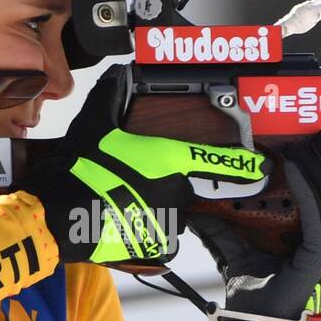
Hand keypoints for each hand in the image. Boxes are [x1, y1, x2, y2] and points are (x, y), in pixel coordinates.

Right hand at [19, 64, 268, 264]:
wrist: (61, 216)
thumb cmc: (80, 169)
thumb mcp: (94, 125)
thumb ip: (112, 98)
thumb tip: (120, 75)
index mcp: (169, 160)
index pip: (216, 160)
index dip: (242, 163)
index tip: (260, 166)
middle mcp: (176, 192)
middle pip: (185, 188)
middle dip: (165, 186)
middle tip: (132, 183)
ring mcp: (168, 221)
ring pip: (173, 215)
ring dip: (155, 210)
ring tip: (124, 204)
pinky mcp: (156, 246)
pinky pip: (162, 239)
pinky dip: (148, 233)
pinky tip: (125, 223)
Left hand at [188, 131, 320, 320]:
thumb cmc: (255, 303)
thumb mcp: (238, 257)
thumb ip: (224, 232)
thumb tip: (197, 209)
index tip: (314, 145)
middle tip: (317, 134)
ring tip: (305, 143)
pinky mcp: (320, 260)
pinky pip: (319, 215)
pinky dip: (308, 188)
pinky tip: (296, 167)